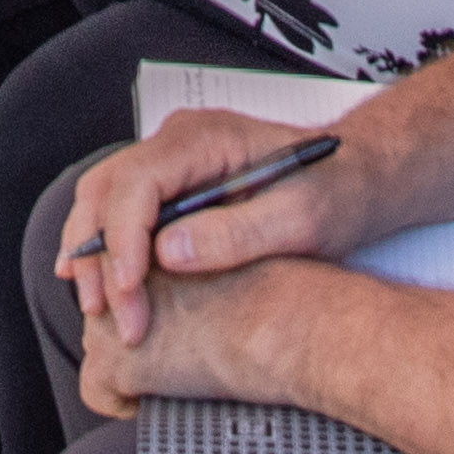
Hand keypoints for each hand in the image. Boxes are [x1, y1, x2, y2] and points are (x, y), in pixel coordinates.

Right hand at [59, 107, 348, 380]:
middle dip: (99, 254)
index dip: (124, 239)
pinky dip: (106, 249)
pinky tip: (104, 287)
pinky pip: (121, 211)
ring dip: (94, 254)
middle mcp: (178, 141)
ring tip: (100, 310)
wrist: (358, 176)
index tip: (130, 291)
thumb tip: (167, 253)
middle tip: (110, 315)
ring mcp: (172, 161)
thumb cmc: (338, 192)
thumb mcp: (301, 220)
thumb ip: (237, 234)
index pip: (138, 182)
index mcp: (207, 138)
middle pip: (106, 189)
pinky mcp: (174, 186)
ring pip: (103, 199)